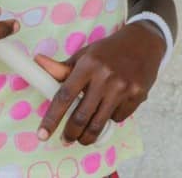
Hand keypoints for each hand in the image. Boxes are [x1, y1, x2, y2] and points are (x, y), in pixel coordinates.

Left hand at [35, 22, 165, 144]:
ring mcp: (123, 87)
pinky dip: (110, 118)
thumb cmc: (108, 51)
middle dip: (70, 134)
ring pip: (99, 124)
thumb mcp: (85, 55)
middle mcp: (105, 76)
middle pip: (81, 116)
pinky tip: (111, 108)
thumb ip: (62, 67)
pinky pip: (118, 118)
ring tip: (83, 137)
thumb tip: (37, 62)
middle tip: (66, 139)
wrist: (143, 42)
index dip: (52, 118)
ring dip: (88, 136)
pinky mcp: (138, 95)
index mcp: (88, 64)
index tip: (42, 134)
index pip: (64, 96)